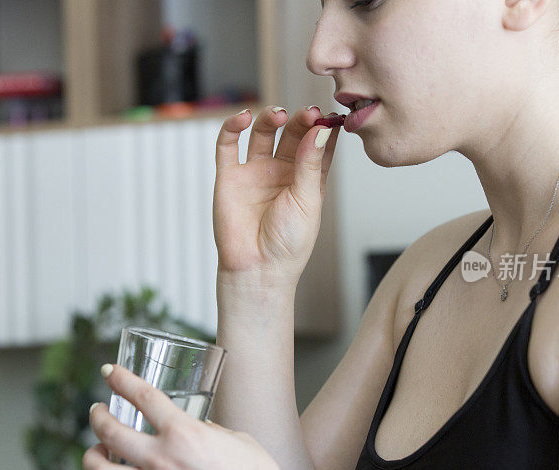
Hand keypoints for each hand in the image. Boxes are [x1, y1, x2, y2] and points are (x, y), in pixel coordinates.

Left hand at [83, 364, 292, 469]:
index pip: (142, 397)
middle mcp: (164, 460)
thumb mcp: (232, 438)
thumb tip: (193, 426)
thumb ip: (206, 429)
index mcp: (185, 433)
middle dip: (98, 416)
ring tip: (95, 449)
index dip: (121, 379)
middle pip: (111, 432)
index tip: (109, 372)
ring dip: (90, 456)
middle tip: (98, 410)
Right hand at [213, 105, 340, 283]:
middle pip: (291, 134)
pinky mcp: (229, 176)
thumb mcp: (307, 200)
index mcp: (305, 179)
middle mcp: (280, 172)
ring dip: (270, 118)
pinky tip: (243, 116)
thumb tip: (320, 129)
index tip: (331, 115)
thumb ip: (310, 163)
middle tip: (309, 112)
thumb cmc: (288, 243)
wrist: (257, 268)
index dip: (323, 128)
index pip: (317, 145)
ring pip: (262, 134)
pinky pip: (227, 145)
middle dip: (300, 120)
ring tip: (279, 115)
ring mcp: (254, 172)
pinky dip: (232, 127)